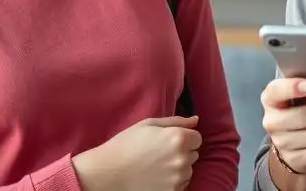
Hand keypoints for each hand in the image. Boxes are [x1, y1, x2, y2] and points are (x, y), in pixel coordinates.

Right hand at [72, 115, 201, 190]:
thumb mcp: (149, 125)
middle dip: (182, 152)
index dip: (184, 138)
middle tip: (160, 154)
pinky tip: (156, 177)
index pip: (197, 138)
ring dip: (178, 168)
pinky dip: (173, 182)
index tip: (170, 141)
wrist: (108, 173)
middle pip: (193, 154)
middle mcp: (182, 158)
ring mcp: (178, 178)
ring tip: (157, 166)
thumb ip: (176, 121)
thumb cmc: (126, 145)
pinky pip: (181, 185)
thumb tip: (195, 120)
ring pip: (188, 171)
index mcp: (178, 138)